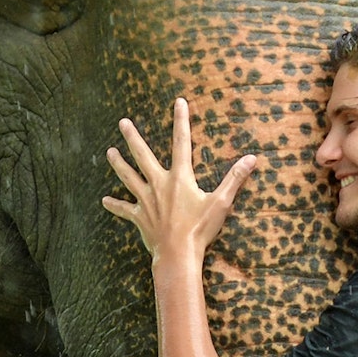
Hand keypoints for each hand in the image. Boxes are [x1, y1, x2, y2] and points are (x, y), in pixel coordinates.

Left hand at [102, 98, 256, 262]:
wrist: (178, 254)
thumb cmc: (200, 229)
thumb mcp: (221, 202)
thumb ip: (235, 178)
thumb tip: (252, 158)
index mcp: (179, 178)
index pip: (182, 142)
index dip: (181, 121)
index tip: (178, 102)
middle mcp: (159, 184)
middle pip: (143, 156)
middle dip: (133, 138)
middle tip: (123, 122)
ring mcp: (146, 201)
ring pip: (128, 177)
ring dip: (118, 164)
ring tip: (109, 152)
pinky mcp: (140, 218)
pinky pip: (124, 209)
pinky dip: (115, 205)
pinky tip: (104, 200)